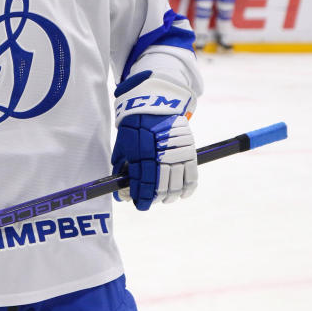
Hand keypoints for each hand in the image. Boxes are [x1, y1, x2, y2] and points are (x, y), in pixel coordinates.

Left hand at [110, 71, 197, 209]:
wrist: (155, 105)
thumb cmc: (135, 126)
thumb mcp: (123, 145)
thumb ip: (121, 167)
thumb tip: (120, 189)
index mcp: (140, 155)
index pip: (142, 186)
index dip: (141, 199)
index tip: (140, 205)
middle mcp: (159, 157)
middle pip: (160, 189)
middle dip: (155, 199)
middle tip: (151, 201)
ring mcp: (176, 155)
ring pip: (176, 186)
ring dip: (170, 197)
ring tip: (166, 199)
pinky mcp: (189, 152)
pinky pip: (191, 177)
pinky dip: (187, 190)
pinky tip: (182, 195)